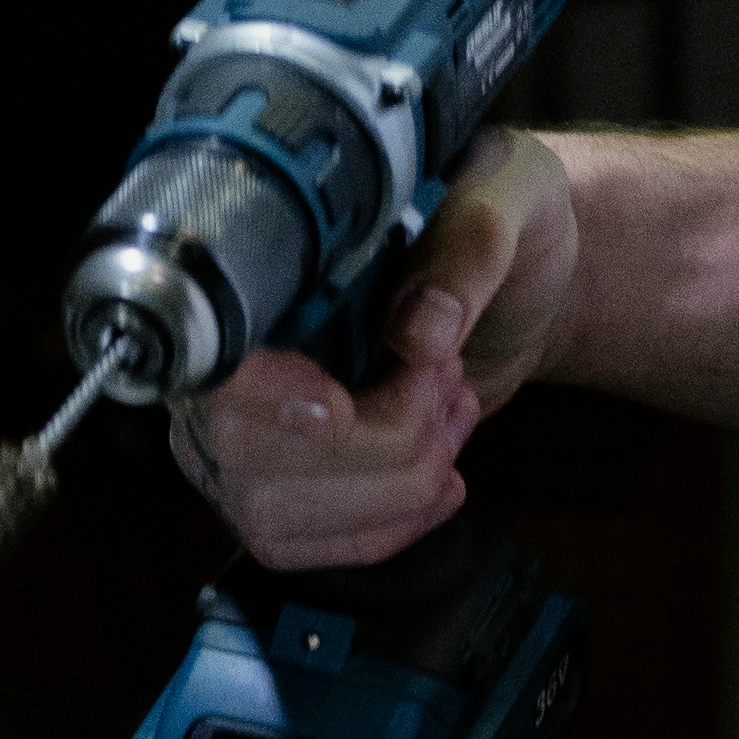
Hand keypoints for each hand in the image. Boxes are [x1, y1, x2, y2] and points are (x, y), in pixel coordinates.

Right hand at [169, 122, 587, 575]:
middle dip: (370, 445)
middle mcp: (232, 351)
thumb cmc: (501, 216)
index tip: (343, 408)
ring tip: (452, 422)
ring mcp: (247, 424)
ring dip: (384, 490)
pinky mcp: (285, 478)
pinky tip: (441, 487)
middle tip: (447, 386)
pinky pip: (300, 542)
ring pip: (268, 511)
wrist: (526, 277)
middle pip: (238, 449)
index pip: (212, 348)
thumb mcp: (509, 196)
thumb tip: (420, 332)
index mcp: (262, 264)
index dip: (266, 395)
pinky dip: (384, 527)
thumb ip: (471, 247)